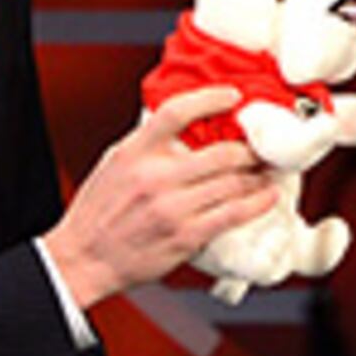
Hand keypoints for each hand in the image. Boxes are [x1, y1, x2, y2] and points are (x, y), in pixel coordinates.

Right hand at [44, 87, 285, 309]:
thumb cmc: (98, 213)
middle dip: (252, 149)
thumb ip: (147, 144)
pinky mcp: (185, 236)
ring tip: (270, 170)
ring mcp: (172, 208)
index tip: (233, 97)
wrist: (85, 257)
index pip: (177, 112)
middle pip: (220, 151)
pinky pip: (232, 214)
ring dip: (259, 175)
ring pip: (232, 183)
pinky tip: (267, 196)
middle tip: (265, 146)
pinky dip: (256, 203)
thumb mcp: (114, 163)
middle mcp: (155, 177)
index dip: (210, 98)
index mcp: (135, 152)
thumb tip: (184, 127)